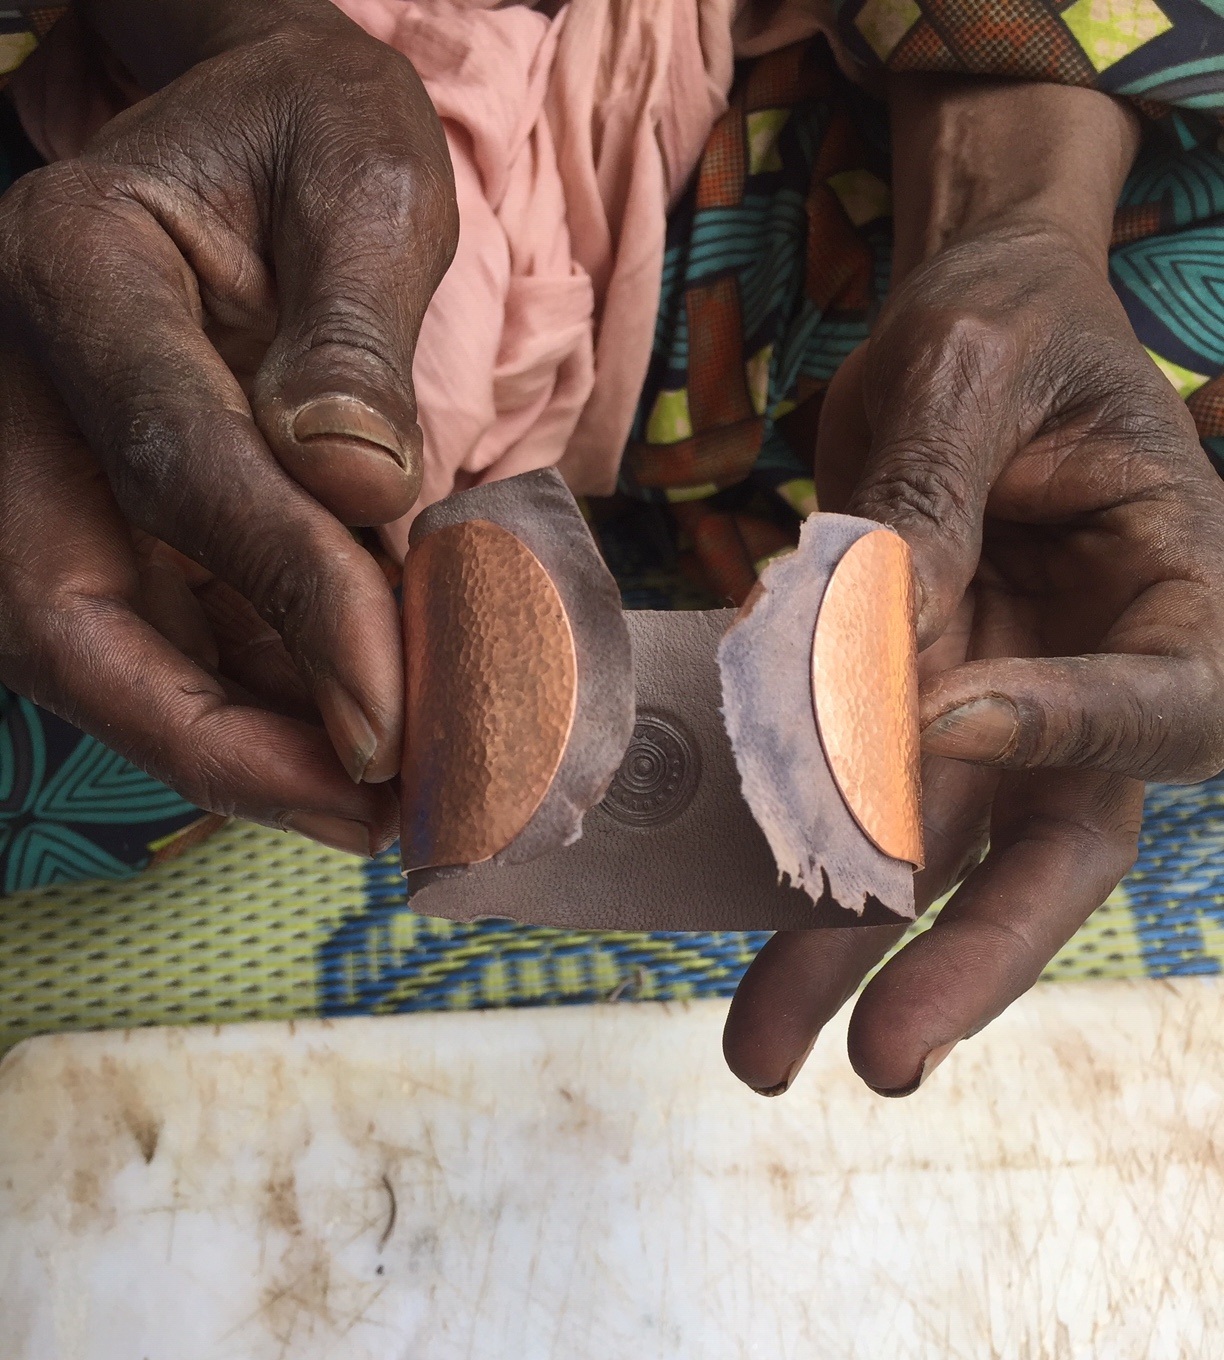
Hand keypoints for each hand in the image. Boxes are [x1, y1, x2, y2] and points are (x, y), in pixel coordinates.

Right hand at [0, 1, 457, 848]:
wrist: (268, 129)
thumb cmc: (316, 133)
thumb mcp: (360, 173)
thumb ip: (352, 328)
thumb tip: (355, 489)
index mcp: (77, 276)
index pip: (178, 471)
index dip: (295, 604)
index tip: (405, 708)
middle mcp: (36, 391)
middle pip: (72, 619)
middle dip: (224, 744)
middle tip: (378, 813)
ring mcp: (62, 466)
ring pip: (115, 657)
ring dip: (252, 754)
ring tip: (396, 806)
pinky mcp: (119, 515)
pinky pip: (172, 641)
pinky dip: (268, 709)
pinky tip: (368, 746)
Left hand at [723, 78, 1223, 1094]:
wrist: (964, 331)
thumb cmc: (1000, 327)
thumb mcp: (966, 372)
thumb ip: (925, 507)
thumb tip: (866, 667)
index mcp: (1175, 582)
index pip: (1159, 697)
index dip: (1068, 727)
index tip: (947, 716)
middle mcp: (1096, 674)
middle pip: (1058, 842)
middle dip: (971, 953)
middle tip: (883, 1054)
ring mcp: (1002, 709)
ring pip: (944, 855)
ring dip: (852, 951)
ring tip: (763, 1050)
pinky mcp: (909, 712)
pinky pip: (864, 807)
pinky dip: (802, 872)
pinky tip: (739, 945)